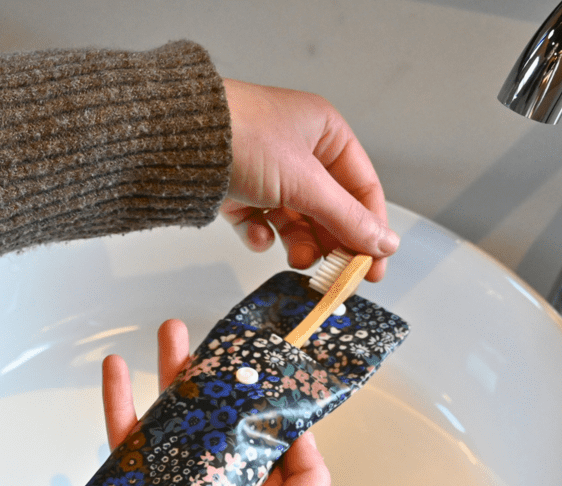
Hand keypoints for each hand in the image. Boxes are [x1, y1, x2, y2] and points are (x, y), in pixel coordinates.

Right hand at [102, 319, 330, 485]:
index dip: (245, 393)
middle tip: (199, 335)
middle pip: (208, 417)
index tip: (245, 356)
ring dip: (166, 377)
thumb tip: (299, 425)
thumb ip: (307, 475)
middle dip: (205, 373)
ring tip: (166, 335)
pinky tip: (116, 372)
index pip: (249, 430)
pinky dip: (118, 408)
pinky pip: (127, 448)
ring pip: (169, 423)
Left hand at [221, 79, 398, 282]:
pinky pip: (258, 222)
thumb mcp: (304, 182)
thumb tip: (384, 244)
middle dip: (332, 242)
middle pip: (328, 208)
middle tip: (338, 276)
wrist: (177, 139)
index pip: (361, 187)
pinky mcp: (236, 191)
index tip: (374, 267)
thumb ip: (345, 217)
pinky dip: (259, 235)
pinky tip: (257, 236)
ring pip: (295, 219)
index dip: (371, 229)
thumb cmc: (243, 138)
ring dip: (300, 243)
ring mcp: (266, 172)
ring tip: (300, 260)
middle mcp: (297, 150)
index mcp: (324, 133)